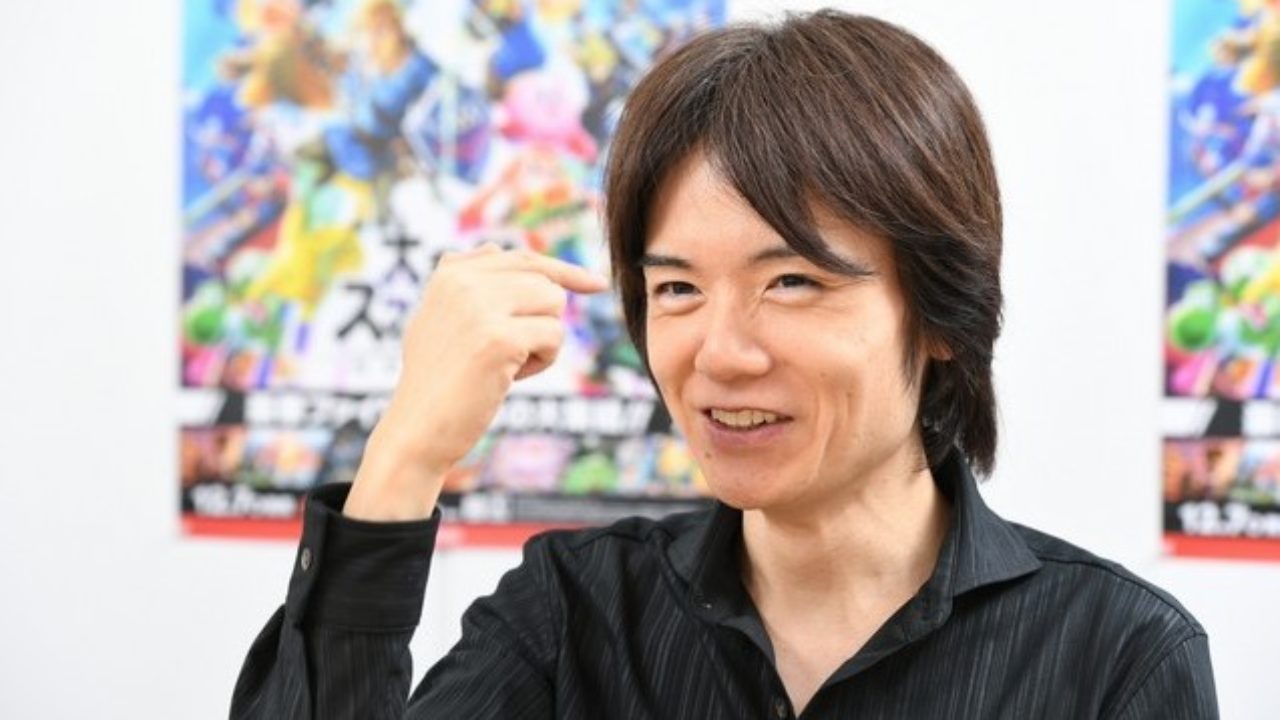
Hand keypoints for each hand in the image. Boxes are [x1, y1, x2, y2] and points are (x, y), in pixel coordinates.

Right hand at [343, 245, 609, 520]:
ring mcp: (480, 307)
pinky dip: (542, 361)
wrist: (417, 429)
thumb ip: (465, 282)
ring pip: (554, 303)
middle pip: (545, 281)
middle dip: (542, 319)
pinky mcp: (499, 338)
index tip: (597, 285)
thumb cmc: (434, 381)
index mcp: (452, 273)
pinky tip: (510, 378)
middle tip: (512, 352)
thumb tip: (493, 246)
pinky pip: (554, 336)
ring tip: (507, 363)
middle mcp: (463, 281)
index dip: (565, 272)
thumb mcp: (439, 318)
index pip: (523, 258)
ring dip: (543, 339)